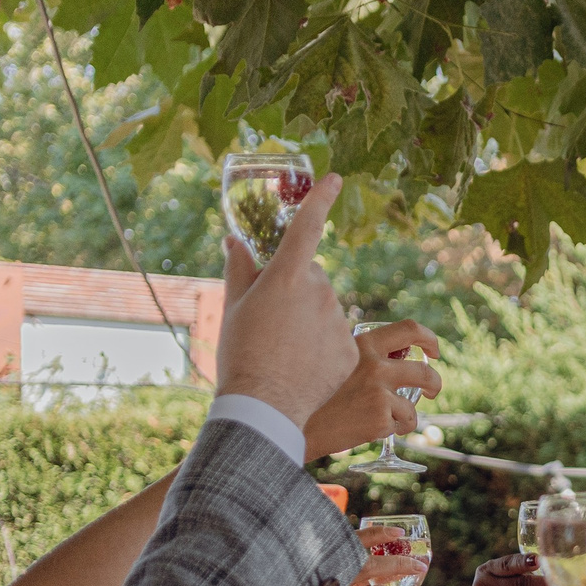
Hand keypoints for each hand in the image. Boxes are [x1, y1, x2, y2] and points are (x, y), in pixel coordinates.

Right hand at [215, 172, 357, 430]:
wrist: (264, 405)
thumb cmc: (241, 353)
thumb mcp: (233, 306)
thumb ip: (239, 268)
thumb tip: (234, 240)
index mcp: (287, 276)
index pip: (307, 226)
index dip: (321, 199)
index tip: (335, 180)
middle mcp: (319, 292)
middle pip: (312, 277)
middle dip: (296, 288)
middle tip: (273, 319)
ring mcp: (339, 321)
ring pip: (326, 307)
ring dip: (310, 318)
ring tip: (286, 348)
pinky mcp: (351, 348)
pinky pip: (338, 335)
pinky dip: (323, 344)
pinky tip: (304, 363)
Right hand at [304, 320, 442, 463]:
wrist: (293, 422)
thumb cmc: (313, 391)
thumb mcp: (334, 360)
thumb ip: (361, 354)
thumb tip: (395, 354)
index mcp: (363, 344)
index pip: (409, 329)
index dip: (429, 338)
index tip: (433, 351)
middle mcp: (375, 365)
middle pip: (425, 372)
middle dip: (435, 383)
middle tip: (431, 391)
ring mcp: (379, 392)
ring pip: (414, 406)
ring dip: (409, 416)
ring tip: (393, 420)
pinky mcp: (379, 418)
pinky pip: (402, 425)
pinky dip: (393, 430)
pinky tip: (371, 429)